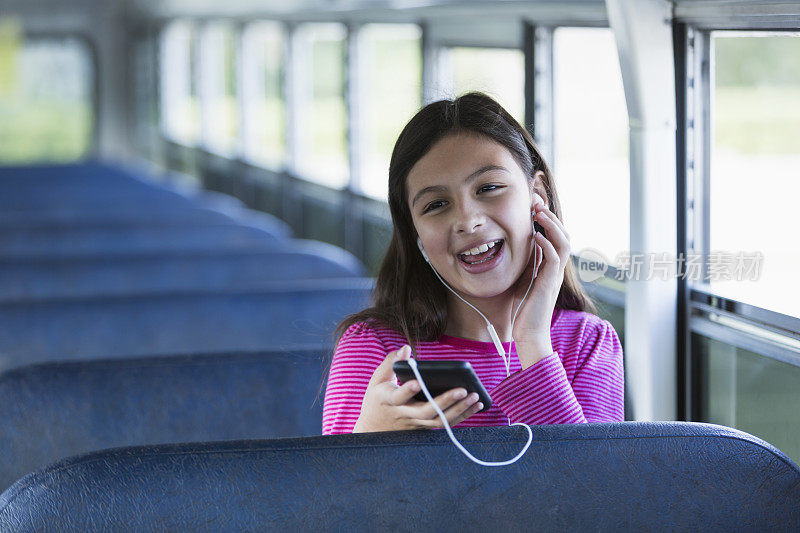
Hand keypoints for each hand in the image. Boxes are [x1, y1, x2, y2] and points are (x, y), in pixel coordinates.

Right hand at [352, 345, 483, 432]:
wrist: (372, 430)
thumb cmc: (377, 400)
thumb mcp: (377, 380)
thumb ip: (391, 362)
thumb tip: (406, 348)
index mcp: (389, 400)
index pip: (399, 396)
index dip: (408, 390)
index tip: (418, 381)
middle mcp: (404, 414)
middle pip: (426, 411)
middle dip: (446, 401)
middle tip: (463, 390)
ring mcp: (416, 424)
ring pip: (439, 421)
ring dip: (459, 410)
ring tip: (475, 397)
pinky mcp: (424, 428)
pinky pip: (444, 424)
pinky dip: (461, 416)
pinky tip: (474, 406)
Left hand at [511, 201, 570, 368]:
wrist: (527, 334)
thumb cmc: (523, 310)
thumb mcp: (522, 279)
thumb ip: (525, 263)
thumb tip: (518, 245)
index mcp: (550, 266)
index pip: (554, 236)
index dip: (547, 219)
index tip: (534, 204)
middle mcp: (555, 269)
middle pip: (563, 235)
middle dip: (550, 216)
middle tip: (536, 202)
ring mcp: (554, 275)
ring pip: (563, 243)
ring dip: (551, 225)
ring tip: (539, 213)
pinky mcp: (549, 283)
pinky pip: (555, 259)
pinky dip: (547, 244)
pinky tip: (537, 236)